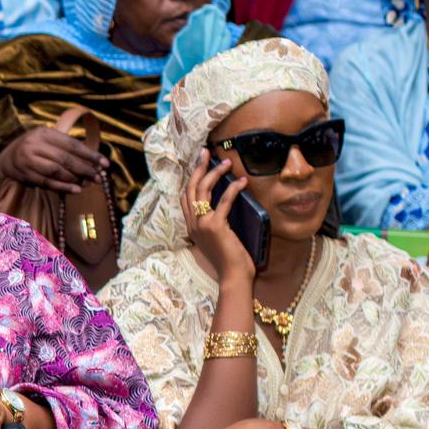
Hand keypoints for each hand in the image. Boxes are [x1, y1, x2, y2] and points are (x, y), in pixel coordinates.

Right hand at [0, 104, 101, 192]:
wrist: (7, 159)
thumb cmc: (35, 148)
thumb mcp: (47, 140)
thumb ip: (66, 147)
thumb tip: (93, 162)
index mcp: (44, 133)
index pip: (72, 145)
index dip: (90, 155)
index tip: (105, 163)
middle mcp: (34, 145)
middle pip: (65, 159)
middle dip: (84, 169)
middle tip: (98, 177)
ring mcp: (28, 160)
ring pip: (56, 171)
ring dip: (74, 179)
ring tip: (88, 183)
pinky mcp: (25, 174)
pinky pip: (47, 182)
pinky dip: (62, 187)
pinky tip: (75, 190)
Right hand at [184, 152, 256, 286]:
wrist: (233, 277)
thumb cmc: (230, 260)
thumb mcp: (218, 239)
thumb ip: (216, 224)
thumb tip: (228, 204)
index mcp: (192, 227)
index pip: (185, 197)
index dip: (191, 178)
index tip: (200, 163)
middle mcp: (193, 223)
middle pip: (191, 188)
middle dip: (198, 167)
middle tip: (206, 152)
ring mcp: (202, 224)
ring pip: (203, 190)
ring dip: (215, 172)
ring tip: (227, 162)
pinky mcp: (215, 226)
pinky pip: (224, 201)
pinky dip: (233, 189)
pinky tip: (242, 181)